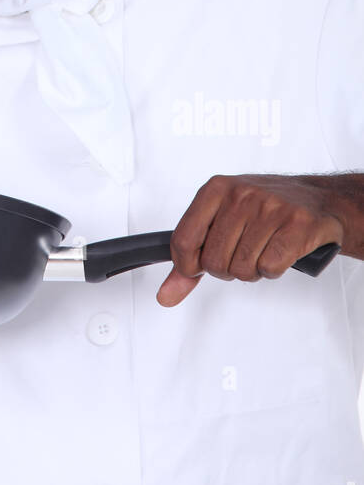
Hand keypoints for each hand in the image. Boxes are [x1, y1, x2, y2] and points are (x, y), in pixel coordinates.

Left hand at [157, 173, 344, 306]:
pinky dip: (274, 269)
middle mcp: (241, 194)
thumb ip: (190, 258)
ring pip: (242, 268)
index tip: (199, 266)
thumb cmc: (264, 210)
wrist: (318, 199)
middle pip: (213, 262)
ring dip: (252, 269)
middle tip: (242, 253)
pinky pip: (269, 268)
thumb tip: (166, 295)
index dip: (188, 265)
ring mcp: (270, 208)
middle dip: (227, 268)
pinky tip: (280, 251)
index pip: (182, 240)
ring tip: (263, 249)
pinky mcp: (298, 224)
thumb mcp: (221, 219)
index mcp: (216, 189)